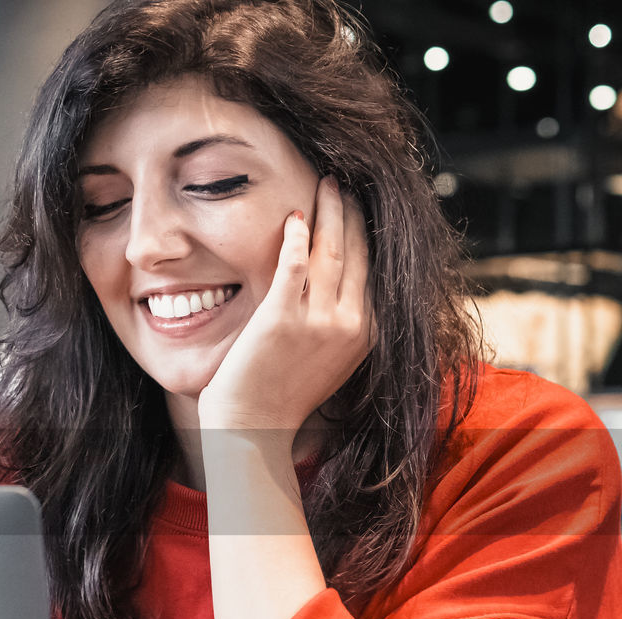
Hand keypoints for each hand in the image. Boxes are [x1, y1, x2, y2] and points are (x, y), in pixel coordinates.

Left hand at [197, 175, 375, 434]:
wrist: (252, 429)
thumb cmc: (283, 396)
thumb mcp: (330, 360)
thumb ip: (341, 325)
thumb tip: (342, 292)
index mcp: (366, 333)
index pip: (372, 268)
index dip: (367, 231)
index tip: (360, 205)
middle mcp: (349, 324)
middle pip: (356, 252)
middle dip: (351, 212)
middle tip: (341, 183)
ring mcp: (317, 322)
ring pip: (330, 251)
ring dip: (329, 211)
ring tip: (325, 185)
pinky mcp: (280, 319)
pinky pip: (294, 266)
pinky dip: (297, 236)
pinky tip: (295, 215)